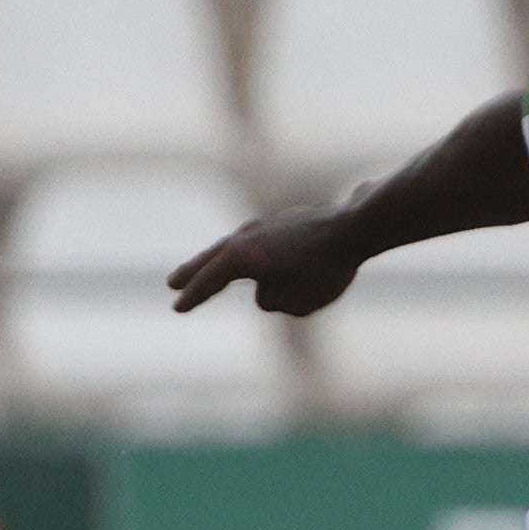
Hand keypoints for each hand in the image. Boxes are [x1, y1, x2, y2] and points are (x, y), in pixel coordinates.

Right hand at [168, 203, 381, 319]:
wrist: (356, 227)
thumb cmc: (326, 268)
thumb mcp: (297, 302)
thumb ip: (272, 300)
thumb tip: (268, 286)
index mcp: (241, 257)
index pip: (209, 282)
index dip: (193, 297)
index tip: (177, 308)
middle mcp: (246, 236)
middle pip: (212, 258)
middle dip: (193, 272)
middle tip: (172, 283)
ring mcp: (265, 224)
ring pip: (237, 246)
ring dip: (222, 260)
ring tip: (214, 269)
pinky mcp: (287, 221)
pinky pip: (263, 243)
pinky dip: (254, 254)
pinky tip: (263, 259)